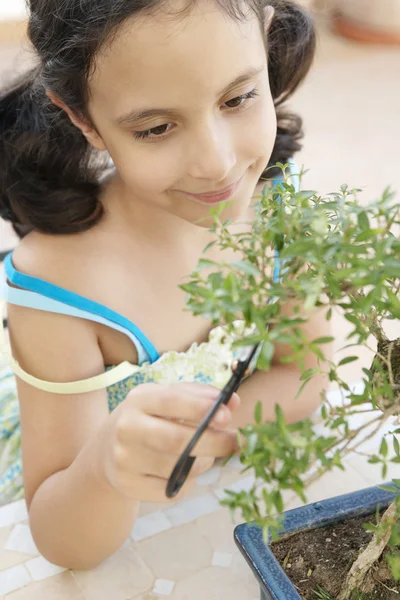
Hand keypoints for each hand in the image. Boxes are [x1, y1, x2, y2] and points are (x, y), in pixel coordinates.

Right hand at [102, 382, 239, 501]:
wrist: (106, 451)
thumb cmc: (149, 418)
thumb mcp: (167, 399)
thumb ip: (200, 396)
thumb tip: (234, 401)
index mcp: (138, 398)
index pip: (171, 400)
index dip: (201, 408)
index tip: (227, 415)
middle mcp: (127, 427)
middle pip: (177, 440)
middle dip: (213, 442)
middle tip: (235, 441)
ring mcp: (125, 459)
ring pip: (178, 467)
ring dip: (203, 463)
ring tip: (205, 455)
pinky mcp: (127, 485)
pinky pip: (172, 490)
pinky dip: (187, 482)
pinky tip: (183, 472)